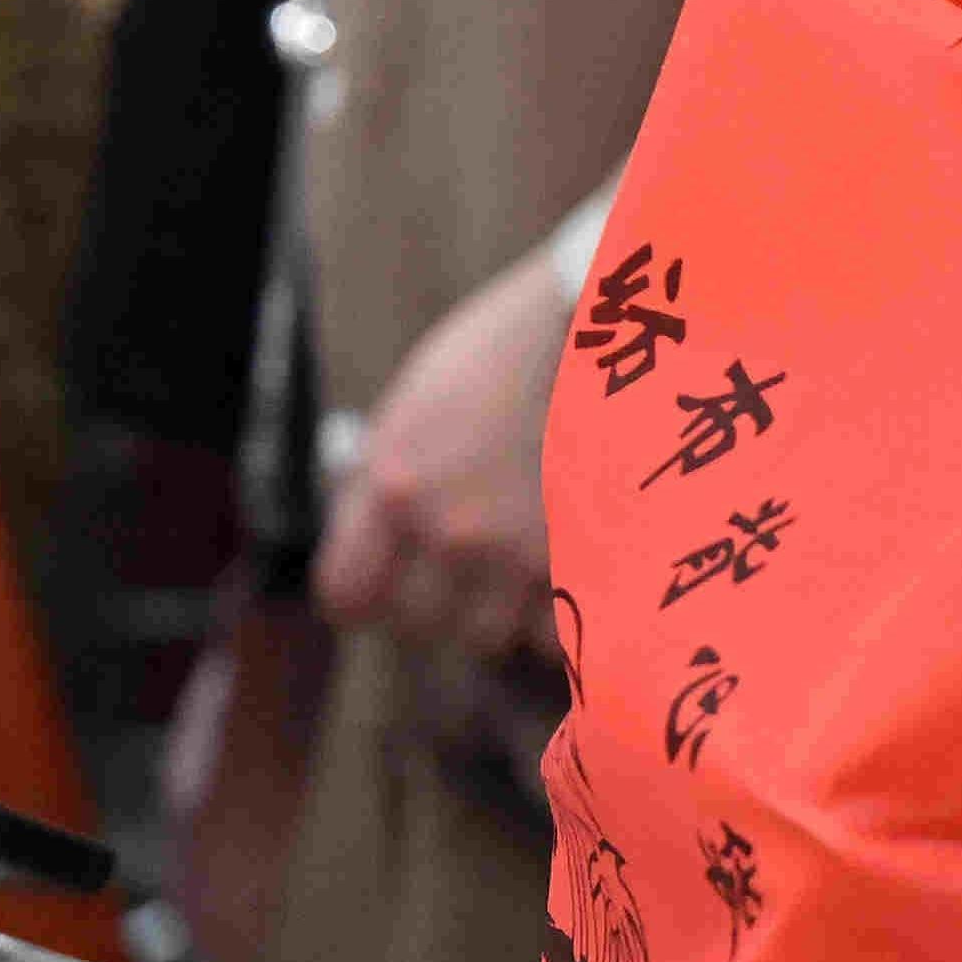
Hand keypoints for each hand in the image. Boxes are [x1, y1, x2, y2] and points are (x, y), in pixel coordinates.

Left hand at [315, 236, 572, 664]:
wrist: (616, 325)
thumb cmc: (514, 348)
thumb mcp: (421, 400)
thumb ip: (388, 477)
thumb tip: (368, 537)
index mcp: (397, 482)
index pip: (345, 594)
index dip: (363, 595)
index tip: (380, 585)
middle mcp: (453, 531)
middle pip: (421, 625)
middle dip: (437, 602)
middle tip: (462, 566)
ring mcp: (523, 554)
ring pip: (492, 637)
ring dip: (502, 610)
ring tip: (522, 560)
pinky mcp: (588, 564)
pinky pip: (559, 631)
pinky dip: (561, 613)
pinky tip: (569, 569)